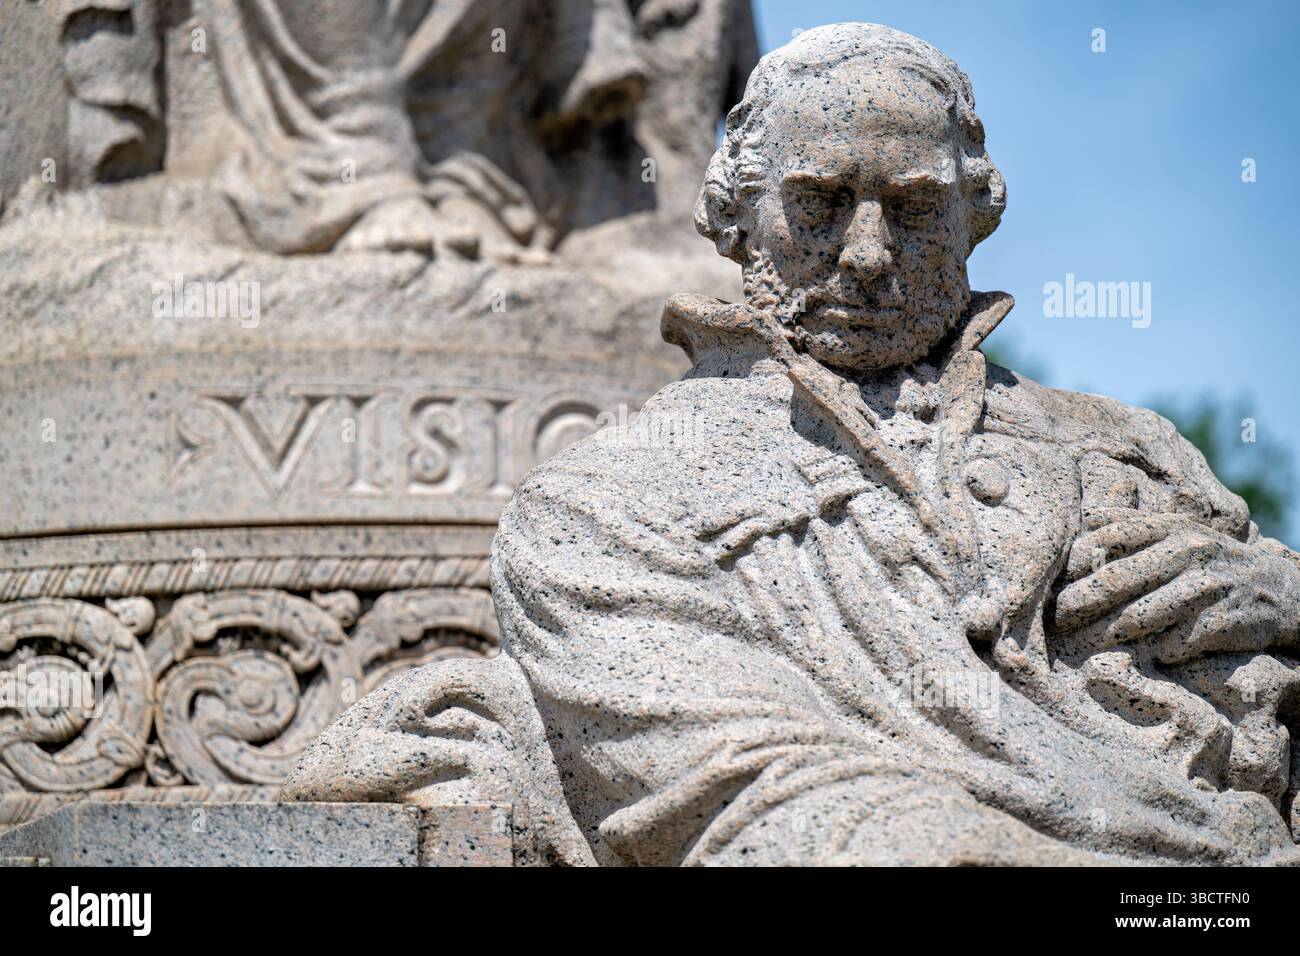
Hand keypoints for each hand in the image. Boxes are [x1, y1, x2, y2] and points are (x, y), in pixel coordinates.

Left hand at [1050, 509, 1299, 664]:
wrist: (1281, 590)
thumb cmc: (1210, 563)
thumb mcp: (1177, 531)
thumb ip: (1130, 524)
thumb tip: (1082, 518)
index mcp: (1170, 527)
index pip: (1108, 537)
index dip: (1074, 561)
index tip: (1048, 582)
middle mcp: (1188, 551)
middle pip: (1118, 579)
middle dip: (1078, 602)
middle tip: (1053, 620)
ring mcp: (1208, 587)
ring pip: (1142, 615)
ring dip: (1108, 632)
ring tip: (1084, 642)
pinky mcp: (1225, 622)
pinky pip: (1176, 642)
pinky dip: (1155, 651)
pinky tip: (1145, 655)